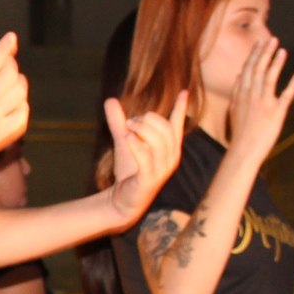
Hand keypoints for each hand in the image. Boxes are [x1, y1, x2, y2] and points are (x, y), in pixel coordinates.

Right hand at [0, 32, 29, 177]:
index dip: (4, 47)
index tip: (11, 37)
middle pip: (10, 74)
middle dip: (9, 65)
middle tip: (4, 65)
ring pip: (20, 92)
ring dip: (17, 83)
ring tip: (9, 84)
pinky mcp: (3, 136)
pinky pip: (23, 114)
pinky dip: (21, 106)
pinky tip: (12, 105)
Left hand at [104, 94, 187, 220]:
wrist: (122, 201)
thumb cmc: (129, 172)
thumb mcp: (124, 142)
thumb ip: (118, 122)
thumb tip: (110, 99)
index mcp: (169, 148)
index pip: (177, 125)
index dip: (181, 108)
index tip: (184, 92)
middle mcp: (170, 158)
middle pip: (165, 128)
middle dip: (147, 119)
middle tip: (129, 122)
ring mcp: (161, 170)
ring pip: (159, 141)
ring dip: (141, 129)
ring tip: (126, 128)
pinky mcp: (149, 180)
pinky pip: (146, 158)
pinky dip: (136, 145)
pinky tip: (127, 137)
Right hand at [226, 36, 293, 160]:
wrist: (243, 151)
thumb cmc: (240, 131)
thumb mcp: (234, 108)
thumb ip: (237, 91)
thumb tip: (239, 75)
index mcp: (241, 94)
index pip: (248, 69)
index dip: (255, 55)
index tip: (261, 43)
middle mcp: (251, 96)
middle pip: (258, 70)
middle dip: (265, 53)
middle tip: (273, 39)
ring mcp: (263, 104)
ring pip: (270, 79)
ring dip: (276, 63)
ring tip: (282, 50)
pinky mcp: (276, 114)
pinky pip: (285, 97)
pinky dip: (292, 86)